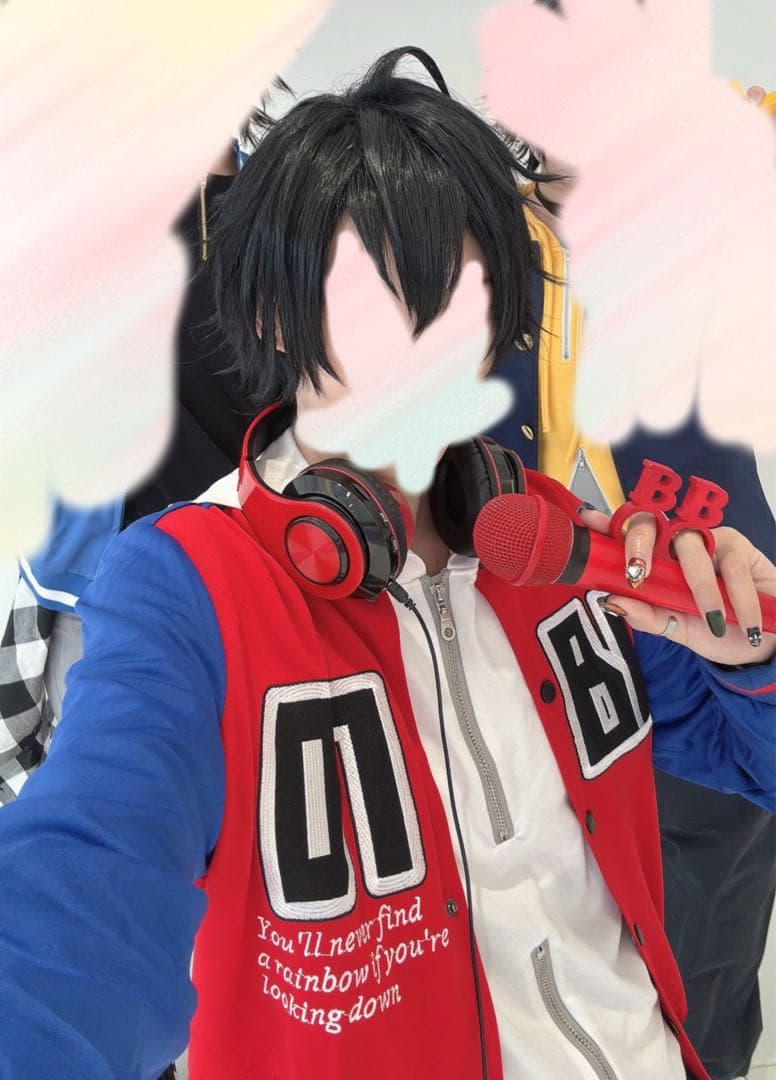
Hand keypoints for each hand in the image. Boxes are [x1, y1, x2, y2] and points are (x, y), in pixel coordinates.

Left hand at [578, 508, 775, 665]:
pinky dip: (736, 598)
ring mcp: (707, 541)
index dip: (608, 524)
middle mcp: (676, 546)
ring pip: (690, 546)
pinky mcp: (739, 546)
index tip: (589, 519)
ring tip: (713, 620)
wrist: (760, 644)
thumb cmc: (714, 630)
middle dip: (639, 544)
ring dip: (700, 589)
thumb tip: (611, 602)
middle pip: (652, 525)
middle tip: (638, 573)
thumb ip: (646, 617)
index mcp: (655, 562)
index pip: (628, 535)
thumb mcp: (676, 629)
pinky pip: (730, 565)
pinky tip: (743, 620)